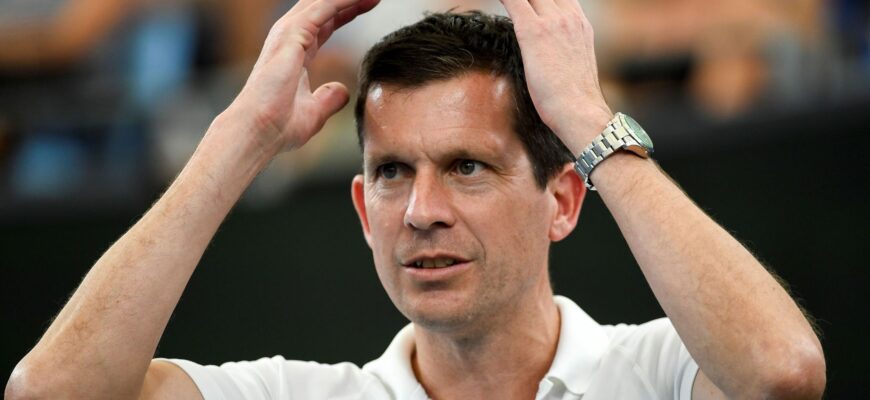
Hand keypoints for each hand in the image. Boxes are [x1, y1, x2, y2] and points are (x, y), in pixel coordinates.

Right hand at [224, 0, 378, 155]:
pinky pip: (325, 6)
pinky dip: (345, 0)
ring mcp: (289, 32)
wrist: (260, 130)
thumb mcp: (314, 111)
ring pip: (324, 2)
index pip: (326, 23)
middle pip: (325, 7)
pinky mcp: (293, 32)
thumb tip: (342, 91)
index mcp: (296, 53)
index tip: (370, 5)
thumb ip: (329, 98)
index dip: (348, 12)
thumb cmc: (279, 125)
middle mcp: (290, 38)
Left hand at [499, 0, 611, 154]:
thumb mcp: (572, 65)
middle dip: (528, 0)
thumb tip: (545, 57)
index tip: (528, 7)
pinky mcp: (534, 30)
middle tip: (514, 8)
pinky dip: (505, 0)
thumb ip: (560, 50)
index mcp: (579, 23)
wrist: (579, 112)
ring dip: (516, 1)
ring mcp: (553, 21)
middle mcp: (569, 16)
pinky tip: (495, 0)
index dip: (541, 1)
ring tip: (504, 5)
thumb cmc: (573, 99)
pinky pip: (514, 1)